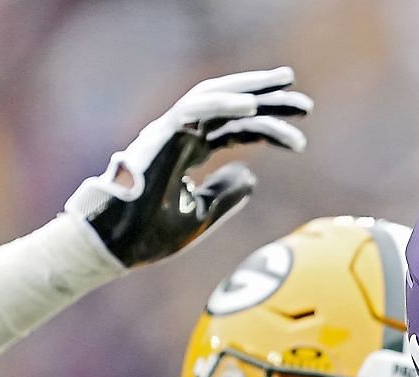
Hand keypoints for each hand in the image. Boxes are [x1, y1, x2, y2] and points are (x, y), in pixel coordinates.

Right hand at [64, 69, 311, 267]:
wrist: (116, 245)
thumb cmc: (149, 234)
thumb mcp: (199, 216)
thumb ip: (225, 193)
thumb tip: (251, 175)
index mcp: (188, 152)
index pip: (233, 129)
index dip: (265, 127)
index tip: (299, 137)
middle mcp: (181, 135)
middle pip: (229, 106)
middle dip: (265, 96)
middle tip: (302, 100)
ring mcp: (170, 132)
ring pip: (215, 98)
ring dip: (251, 90)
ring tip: (287, 89)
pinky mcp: (161, 135)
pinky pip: (195, 111)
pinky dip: (223, 105)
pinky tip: (252, 106)